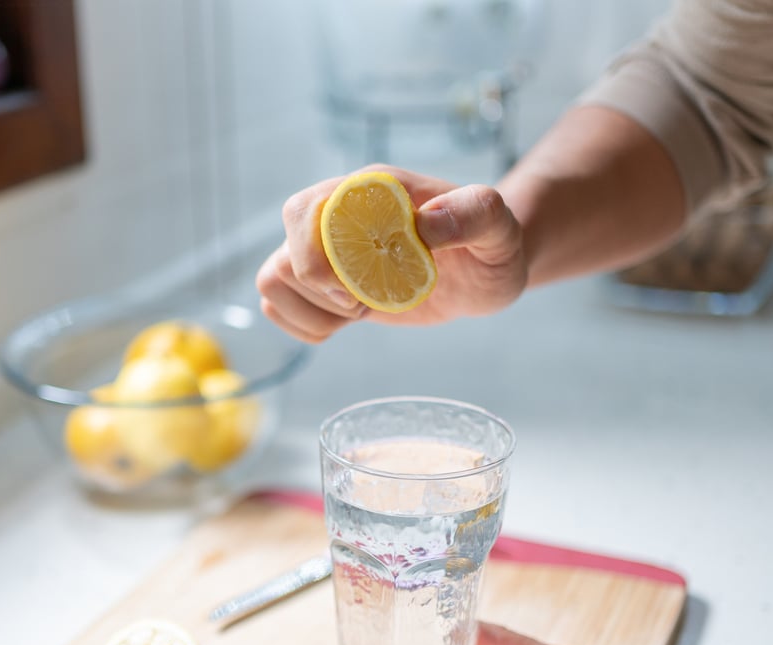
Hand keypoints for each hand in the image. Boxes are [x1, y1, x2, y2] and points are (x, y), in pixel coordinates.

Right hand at [256, 165, 527, 342]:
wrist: (488, 270)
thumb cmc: (494, 244)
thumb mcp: (499, 228)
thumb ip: (474, 213)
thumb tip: (426, 224)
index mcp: (369, 191)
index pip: (305, 209)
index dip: (315, 256)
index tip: (356, 290)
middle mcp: (338, 217)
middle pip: (281, 251)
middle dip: (315, 292)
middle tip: (363, 304)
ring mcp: (328, 253)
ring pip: (273, 281)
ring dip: (310, 310)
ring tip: (358, 312)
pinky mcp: (328, 286)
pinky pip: (280, 305)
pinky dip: (305, 325)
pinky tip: (346, 324)